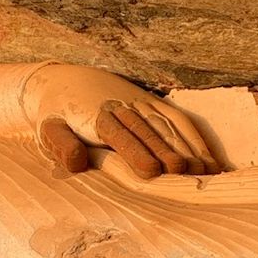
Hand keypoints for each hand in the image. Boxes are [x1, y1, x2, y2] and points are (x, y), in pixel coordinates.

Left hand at [22, 65, 220, 179]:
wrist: (66, 81)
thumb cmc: (57, 115)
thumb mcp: (48, 129)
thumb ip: (60, 145)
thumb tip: (78, 162)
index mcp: (96, 116)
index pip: (119, 135)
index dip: (137, 152)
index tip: (153, 172)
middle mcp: (123, 107)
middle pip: (150, 131)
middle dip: (170, 153)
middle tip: (189, 176)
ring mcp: (142, 103)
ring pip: (168, 125)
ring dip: (189, 147)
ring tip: (207, 172)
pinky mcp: (154, 102)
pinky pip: (178, 119)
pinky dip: (195, 138)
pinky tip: (209, 159)